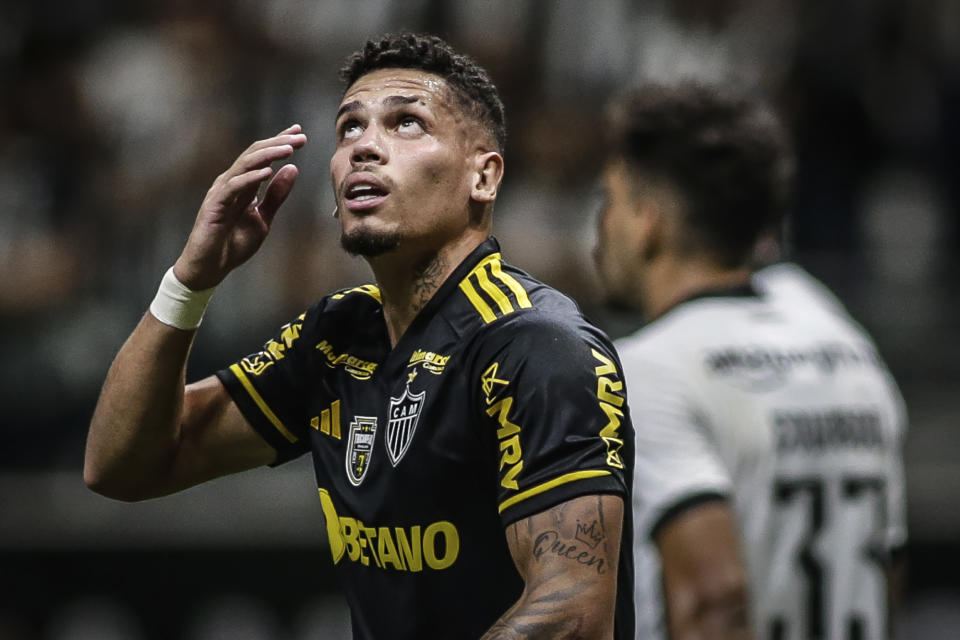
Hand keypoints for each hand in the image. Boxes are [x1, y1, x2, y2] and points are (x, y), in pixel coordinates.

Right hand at [173, 124, 306, 289]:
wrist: (211, 267)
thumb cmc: (233, 243)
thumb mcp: (263, 218)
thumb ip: (276, 195)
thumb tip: (293, 168)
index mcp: (243, 184)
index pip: (262, 157)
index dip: (279, 143)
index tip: (300, 133)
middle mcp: (231, 182)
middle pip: (254, 154)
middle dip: (277, 143)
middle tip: (300, 136)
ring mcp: (221, 192)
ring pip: (244, 164)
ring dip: (268, 155)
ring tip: (289, 148)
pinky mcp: (215, 205)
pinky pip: (234, 186)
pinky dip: (251, 177)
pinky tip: (268, 171)